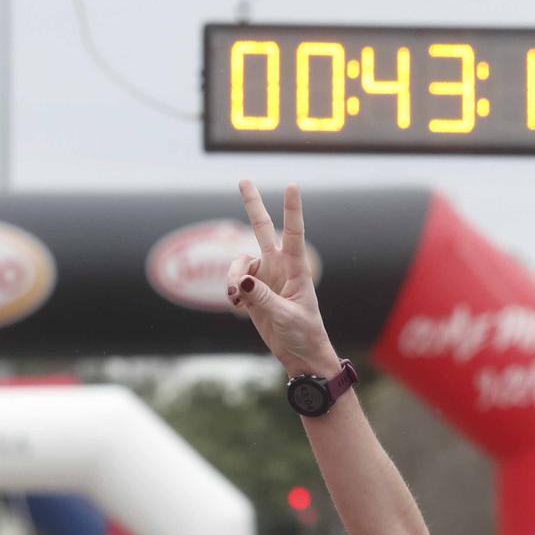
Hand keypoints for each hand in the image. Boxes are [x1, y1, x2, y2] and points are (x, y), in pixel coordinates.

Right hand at [226, 181, 339, 375]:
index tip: (292, 185)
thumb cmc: (303, 333)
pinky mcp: (252, 291)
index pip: (294, 233)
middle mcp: (279, 267)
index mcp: (297, 269)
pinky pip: (234, 281)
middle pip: (262, 229)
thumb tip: (241, 281)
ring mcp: (265, 277)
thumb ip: (262, 298)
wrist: (300, 354)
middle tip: (244, 179)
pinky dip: (231, 291)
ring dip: (231, 276)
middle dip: (253, 205)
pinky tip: (237, 304)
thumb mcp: (285, 316)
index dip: (292, 209)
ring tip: (234, 295)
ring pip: (239, 262)